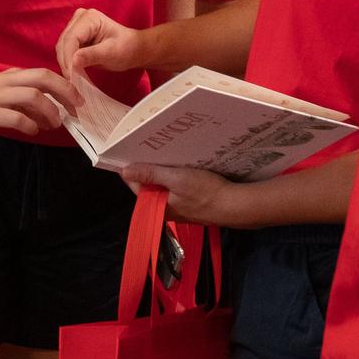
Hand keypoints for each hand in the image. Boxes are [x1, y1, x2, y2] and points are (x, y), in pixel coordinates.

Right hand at [0, 67, 80, 137]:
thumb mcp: (3, 93)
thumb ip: (24, 98)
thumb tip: (50, 109)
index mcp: (12, 76)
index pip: (45, 73)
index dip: (65, 85)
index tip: (77, 100)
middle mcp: (6, 82)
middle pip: (43, 79)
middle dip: (65, 93)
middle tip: (75, 110)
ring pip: (32, 96)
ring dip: (49, 111)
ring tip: (54, 124)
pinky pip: (15, 117)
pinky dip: (29, 125)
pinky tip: (32, 131)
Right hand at [56, 7, 151, 76]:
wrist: (132, 49)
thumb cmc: (126, 48)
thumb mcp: (111, 53)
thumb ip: (92, 55)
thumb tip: (73, 62)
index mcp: (89, 17)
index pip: (71, 38)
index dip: (68, 57)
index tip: (69, 75)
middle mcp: (79, 18)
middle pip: (63, 42)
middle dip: (65, 61)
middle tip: (69, 80)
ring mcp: (75, 27)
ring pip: (62, 47)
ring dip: (64, 63)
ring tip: (70, 79)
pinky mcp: (74, 36)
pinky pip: (65, 51)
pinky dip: (67, 62)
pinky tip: (72, 73)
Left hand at [117, 163, 236, 224]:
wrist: (235, 205)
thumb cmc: (206, 192)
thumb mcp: (176, 179)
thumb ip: (150, 175)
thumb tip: (123, 172)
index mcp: (157, 206)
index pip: (135, 185)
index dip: (133, 168)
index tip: (133, 151)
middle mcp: (165, 210)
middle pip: (149, 186)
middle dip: (149, 169)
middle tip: (151, 148)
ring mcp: (178, 208)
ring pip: (163, 187)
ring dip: (163, 172)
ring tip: (166, 154)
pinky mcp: (189, 205)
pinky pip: (175, 189)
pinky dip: (176, 178)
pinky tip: (181, 167)